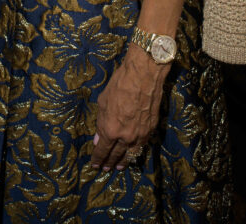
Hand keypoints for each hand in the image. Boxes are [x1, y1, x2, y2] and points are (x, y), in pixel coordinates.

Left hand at [92, 46, 167, 170]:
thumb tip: (99, 139)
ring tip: (119, 166)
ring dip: (123, 161)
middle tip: (105, 169)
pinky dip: (135, 151)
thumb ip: (101, 123)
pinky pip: (141, 145)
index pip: (103, 151)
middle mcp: (126, 137)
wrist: (143, 76)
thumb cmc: (119, 85)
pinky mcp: (151, 129)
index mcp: (111, 130)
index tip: (95, 165)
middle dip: (109, 162)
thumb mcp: (103, 103)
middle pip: (116, 155)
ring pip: (131, 154)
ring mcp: (140, 135)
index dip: (98, 159)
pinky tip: (132, 153)